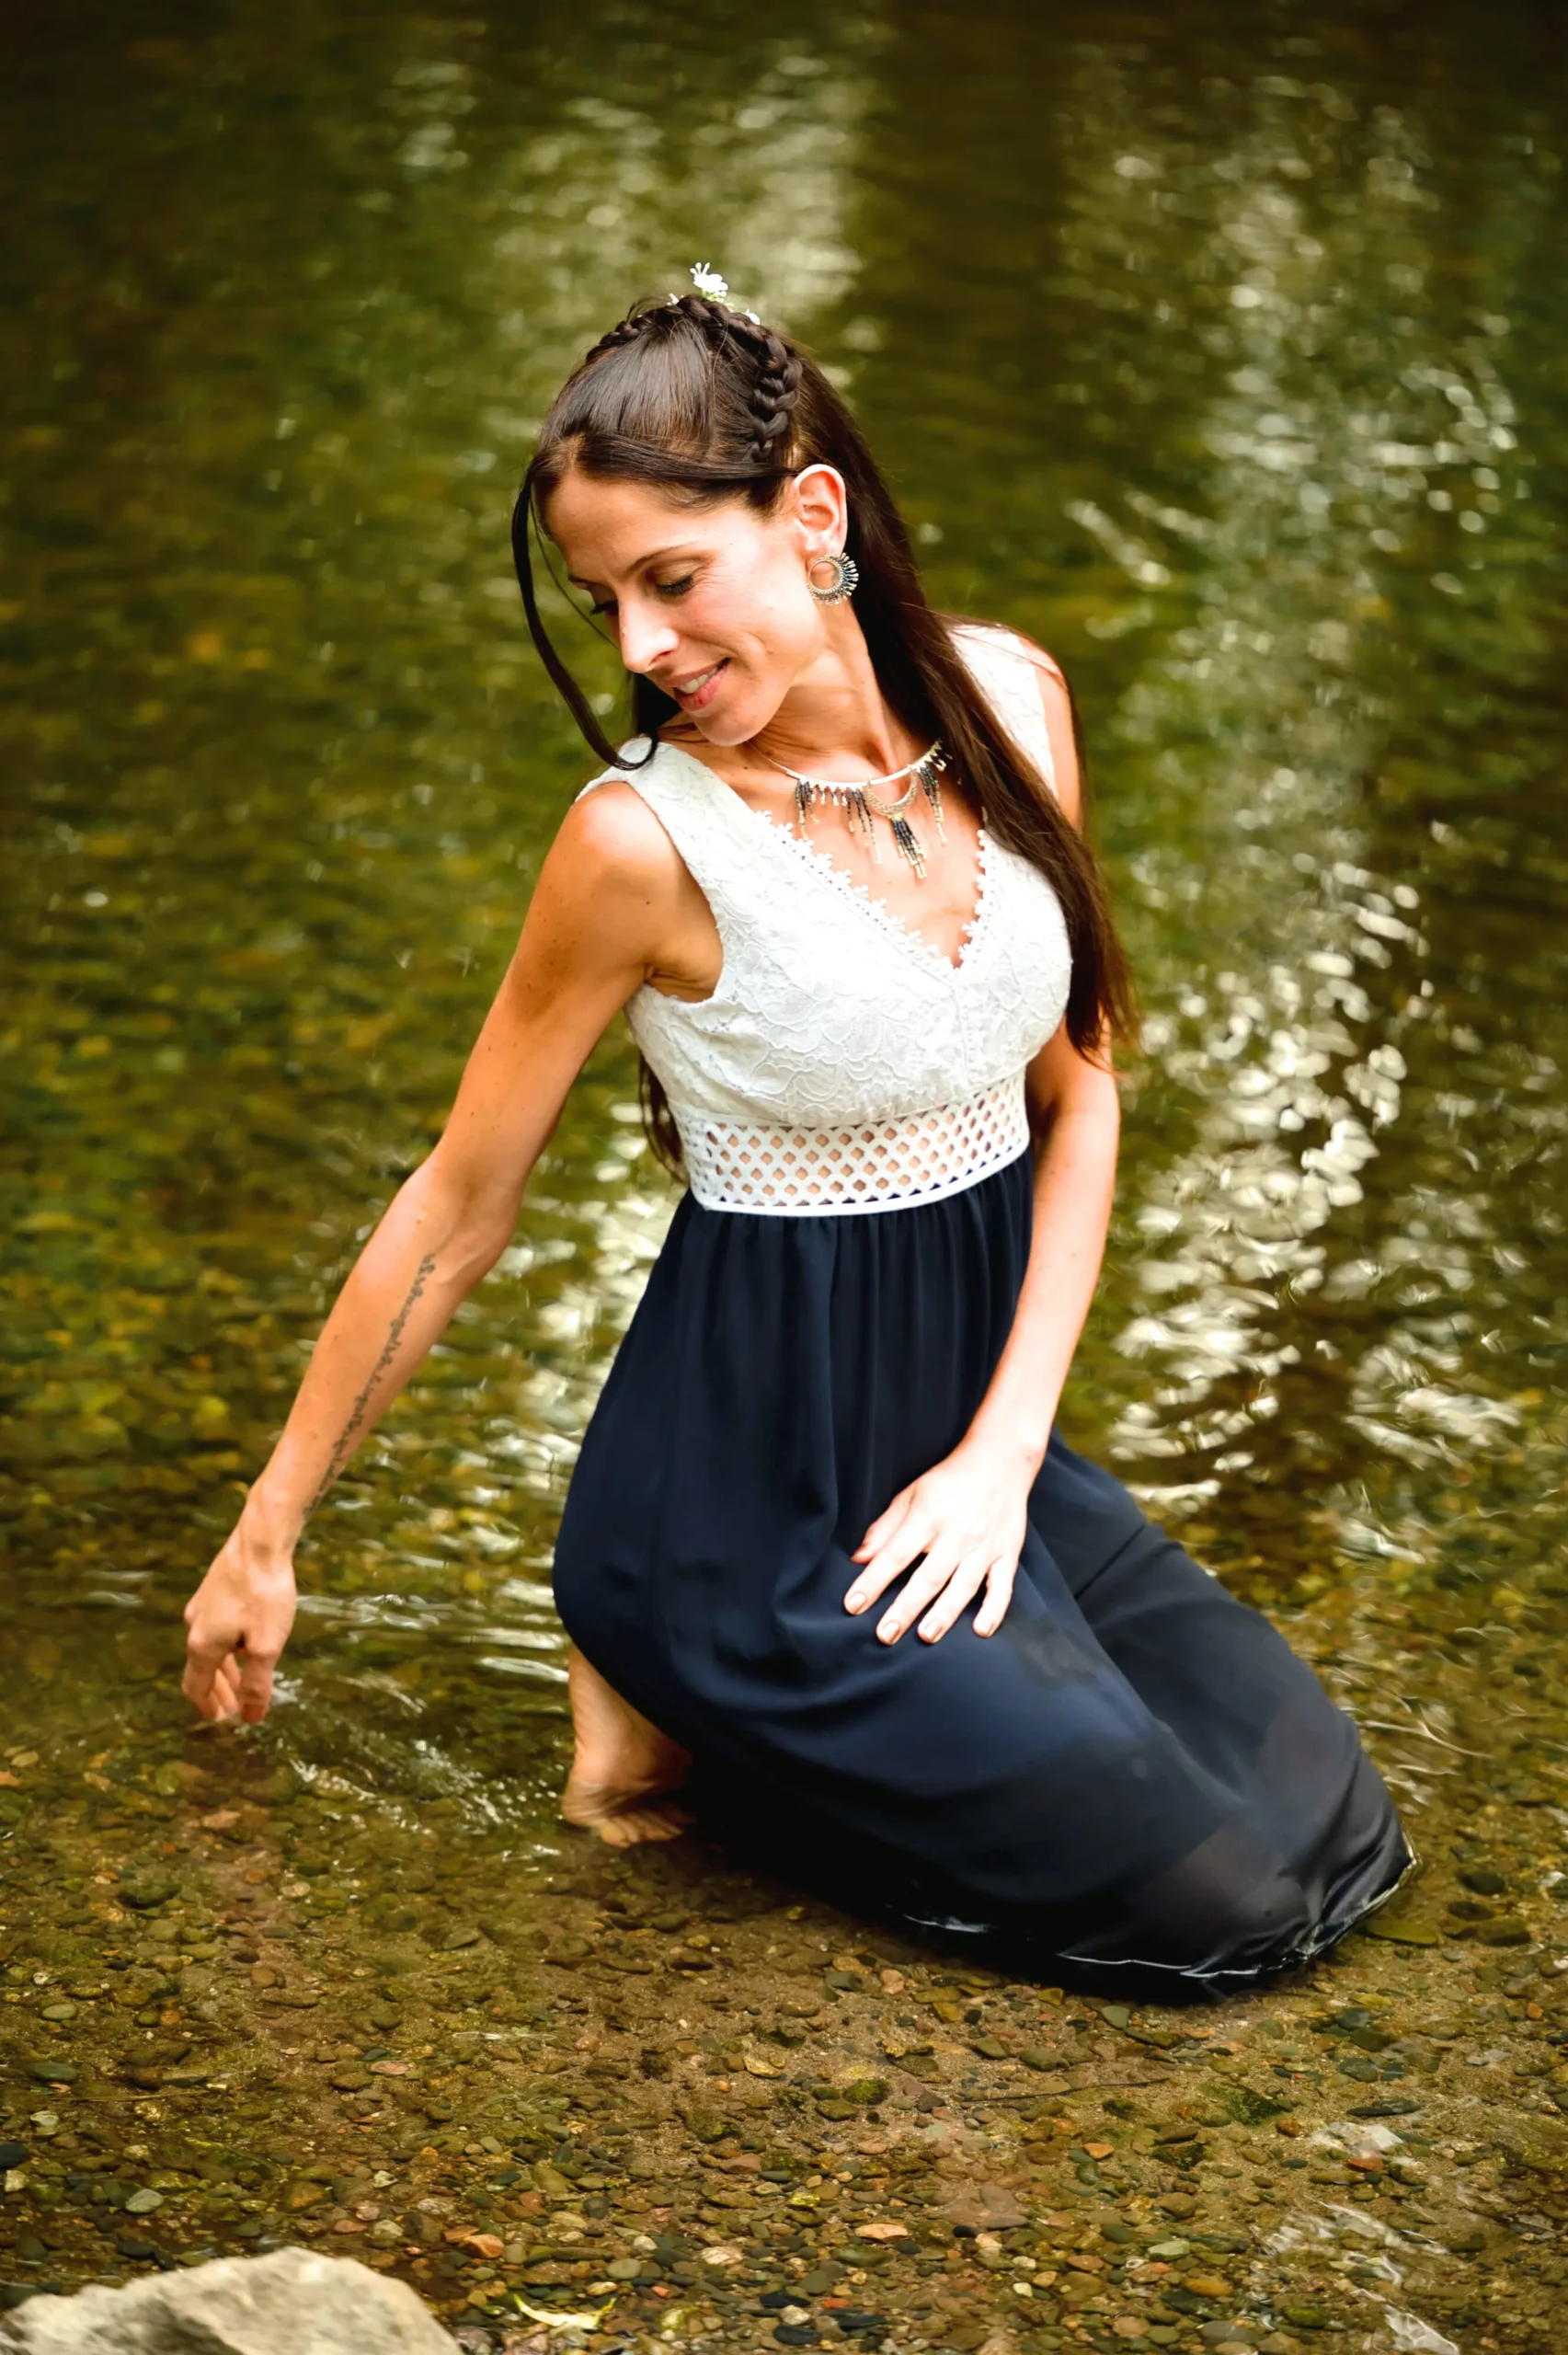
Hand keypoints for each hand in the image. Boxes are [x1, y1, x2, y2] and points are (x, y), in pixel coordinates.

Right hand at [183, 1525, 297, 1723]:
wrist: (260, 1542)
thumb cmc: (265, 1595)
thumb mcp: (267, 1646)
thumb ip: (258, 1684)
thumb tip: (250, 1718)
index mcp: (203, 1645)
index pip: (196, 1687)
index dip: (207, 1707)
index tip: (220, 1720)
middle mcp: (194, 1627)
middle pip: (201, 1670)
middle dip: (217, 1692)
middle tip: (233, 1709)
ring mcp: (201, 1606)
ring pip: (209, 1648)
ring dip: (223, 1670)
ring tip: (240, 1684)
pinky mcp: (212, 1590)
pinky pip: (215, 1629)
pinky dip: (226, 1648)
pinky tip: (243, 1645)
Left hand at [844, 1438, 1032, 1643]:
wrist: (1001, 1461)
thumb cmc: (949, 1480)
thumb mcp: (911, 1494)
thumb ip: (885, 1528)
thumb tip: (859, 1558)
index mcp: (927, 1518)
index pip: (895, 1554)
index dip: (873, 1580)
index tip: (853, 1604)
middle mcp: (956, 1535)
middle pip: (928, 1577)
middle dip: (905, 1608)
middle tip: (885, 1635)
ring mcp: (984, 1547)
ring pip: (962, 1586)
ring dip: (945, 1613)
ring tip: (926, 1636)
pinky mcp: (1007, 1554)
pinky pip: (1002, 1586)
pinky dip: (993, 1609)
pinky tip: (981, 1630)